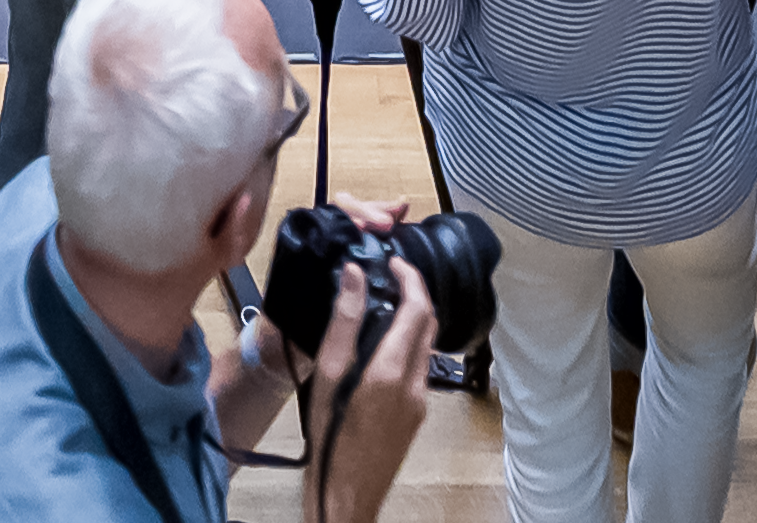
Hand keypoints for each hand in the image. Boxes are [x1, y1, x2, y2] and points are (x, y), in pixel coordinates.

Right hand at [314, 240, 435, 522]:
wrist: (347, 493)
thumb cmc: (329, 438)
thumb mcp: (327, 376)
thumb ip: (344, 322)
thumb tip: (355, 275)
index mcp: (392, 371)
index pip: (418, 308)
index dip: (411, 278)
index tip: (394, 262)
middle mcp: (415, 384)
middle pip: (428, 324)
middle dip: (415, 295)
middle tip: (389, 278)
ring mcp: (421, 401)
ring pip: (426, 346)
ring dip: (412, 320)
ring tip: (381, 306)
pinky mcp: (418, 414)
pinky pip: (419, 368)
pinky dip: (407, 346)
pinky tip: (380, 347)